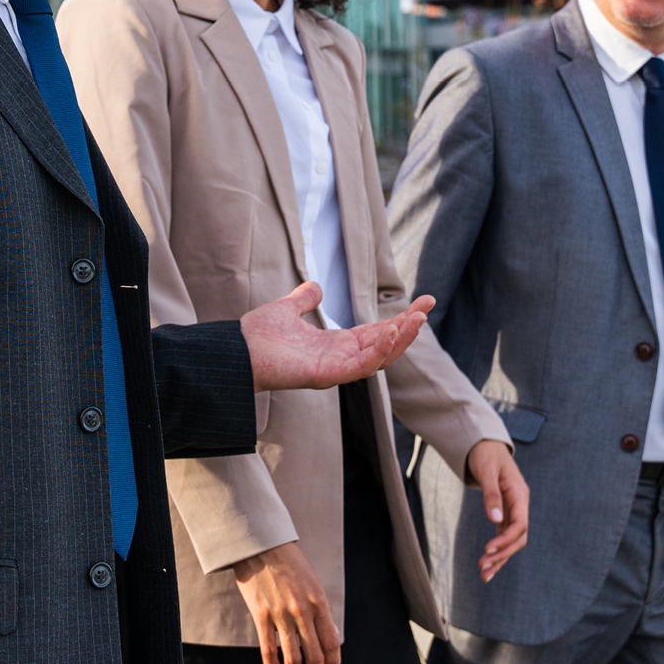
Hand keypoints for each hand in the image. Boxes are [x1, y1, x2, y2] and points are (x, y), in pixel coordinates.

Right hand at [232, 540, 341, 663]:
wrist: (262, 545)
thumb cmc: (289, 562)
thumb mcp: (313, 582)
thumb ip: (322, 608)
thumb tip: (331, 634)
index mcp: (319, 602)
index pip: (331, 641)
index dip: (333, 661)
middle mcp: (303, 611)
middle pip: (314, 653)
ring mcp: (282, 614)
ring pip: (293, 656)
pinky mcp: (262, 615)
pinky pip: (268, 648)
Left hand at [241, 282, 434, 392]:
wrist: (235, 349)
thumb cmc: (258, 335)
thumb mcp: (288, 309)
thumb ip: (304, 299)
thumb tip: (317, 287)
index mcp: (335, 345)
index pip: (376, 332)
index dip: (399, 319)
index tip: (422, 303)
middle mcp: (340, 359)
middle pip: (384, 345)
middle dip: (408, 327)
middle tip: (428, 306)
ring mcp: (336, 370)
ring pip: (379, 357)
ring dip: (400, 339)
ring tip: (417, 319)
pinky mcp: (327, 376)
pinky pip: (361, 366)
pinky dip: (379, 352)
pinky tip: (392, 333)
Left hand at [465, 440, 529, 581]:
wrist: (484, 444)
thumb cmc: (485, 454)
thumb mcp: (486, 471)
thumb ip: (492, 494)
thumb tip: (495, 519)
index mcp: (520, 494)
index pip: (520, 524)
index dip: (506, 539)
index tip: (488, 550)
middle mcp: (520, 505)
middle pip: (518, 537)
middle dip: (502, 553)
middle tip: (482, 566)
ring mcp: (514, 510)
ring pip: (512, 541)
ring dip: (500, 558)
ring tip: (484, 574)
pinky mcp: (504, 513)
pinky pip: (504, 536)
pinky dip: (497, 551)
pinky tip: (487, 566)